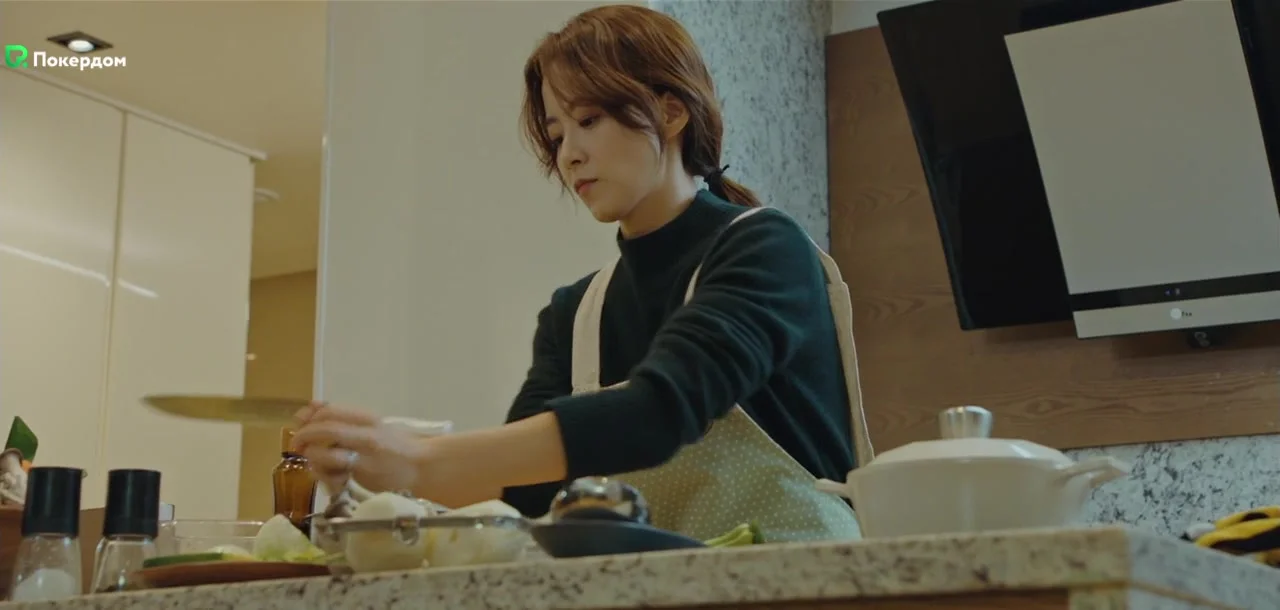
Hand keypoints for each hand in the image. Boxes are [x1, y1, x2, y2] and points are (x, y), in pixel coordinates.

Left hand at [292, 402, 427, 495]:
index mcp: (369, 419)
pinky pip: (333, 475)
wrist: (424, 466)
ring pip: (326, 454)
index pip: (330, 411)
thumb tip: (311, 407)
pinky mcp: (363, 478)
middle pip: (325, 429)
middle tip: (298, 444)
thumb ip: (345, 417)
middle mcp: (366, 435)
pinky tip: (323, 473)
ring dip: (311, 456)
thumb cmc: (399, 445)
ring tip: (310, 459)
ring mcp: (364, 458)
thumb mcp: (375, 424)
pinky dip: (322, 474)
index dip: (311, 417)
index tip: (302, 423)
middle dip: (305, 436)